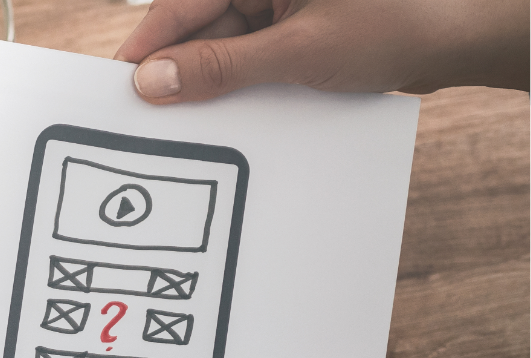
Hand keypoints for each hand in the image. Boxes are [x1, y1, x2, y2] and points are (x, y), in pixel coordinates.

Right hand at [115, 0, 528, 103]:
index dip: (147, 46)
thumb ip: (221, 67)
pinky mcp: (297, 29)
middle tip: (150, 119)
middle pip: (199, 27)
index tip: (118, 85)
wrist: (462, 38)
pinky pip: (252, 58)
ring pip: (224, 48)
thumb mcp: (299, 51)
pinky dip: (242, 85)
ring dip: (213, 85)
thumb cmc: (397, 24)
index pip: (181, 3)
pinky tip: (234, 113)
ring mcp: (283, 6)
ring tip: (196, 124)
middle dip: (179, 72)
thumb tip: (156, 80)